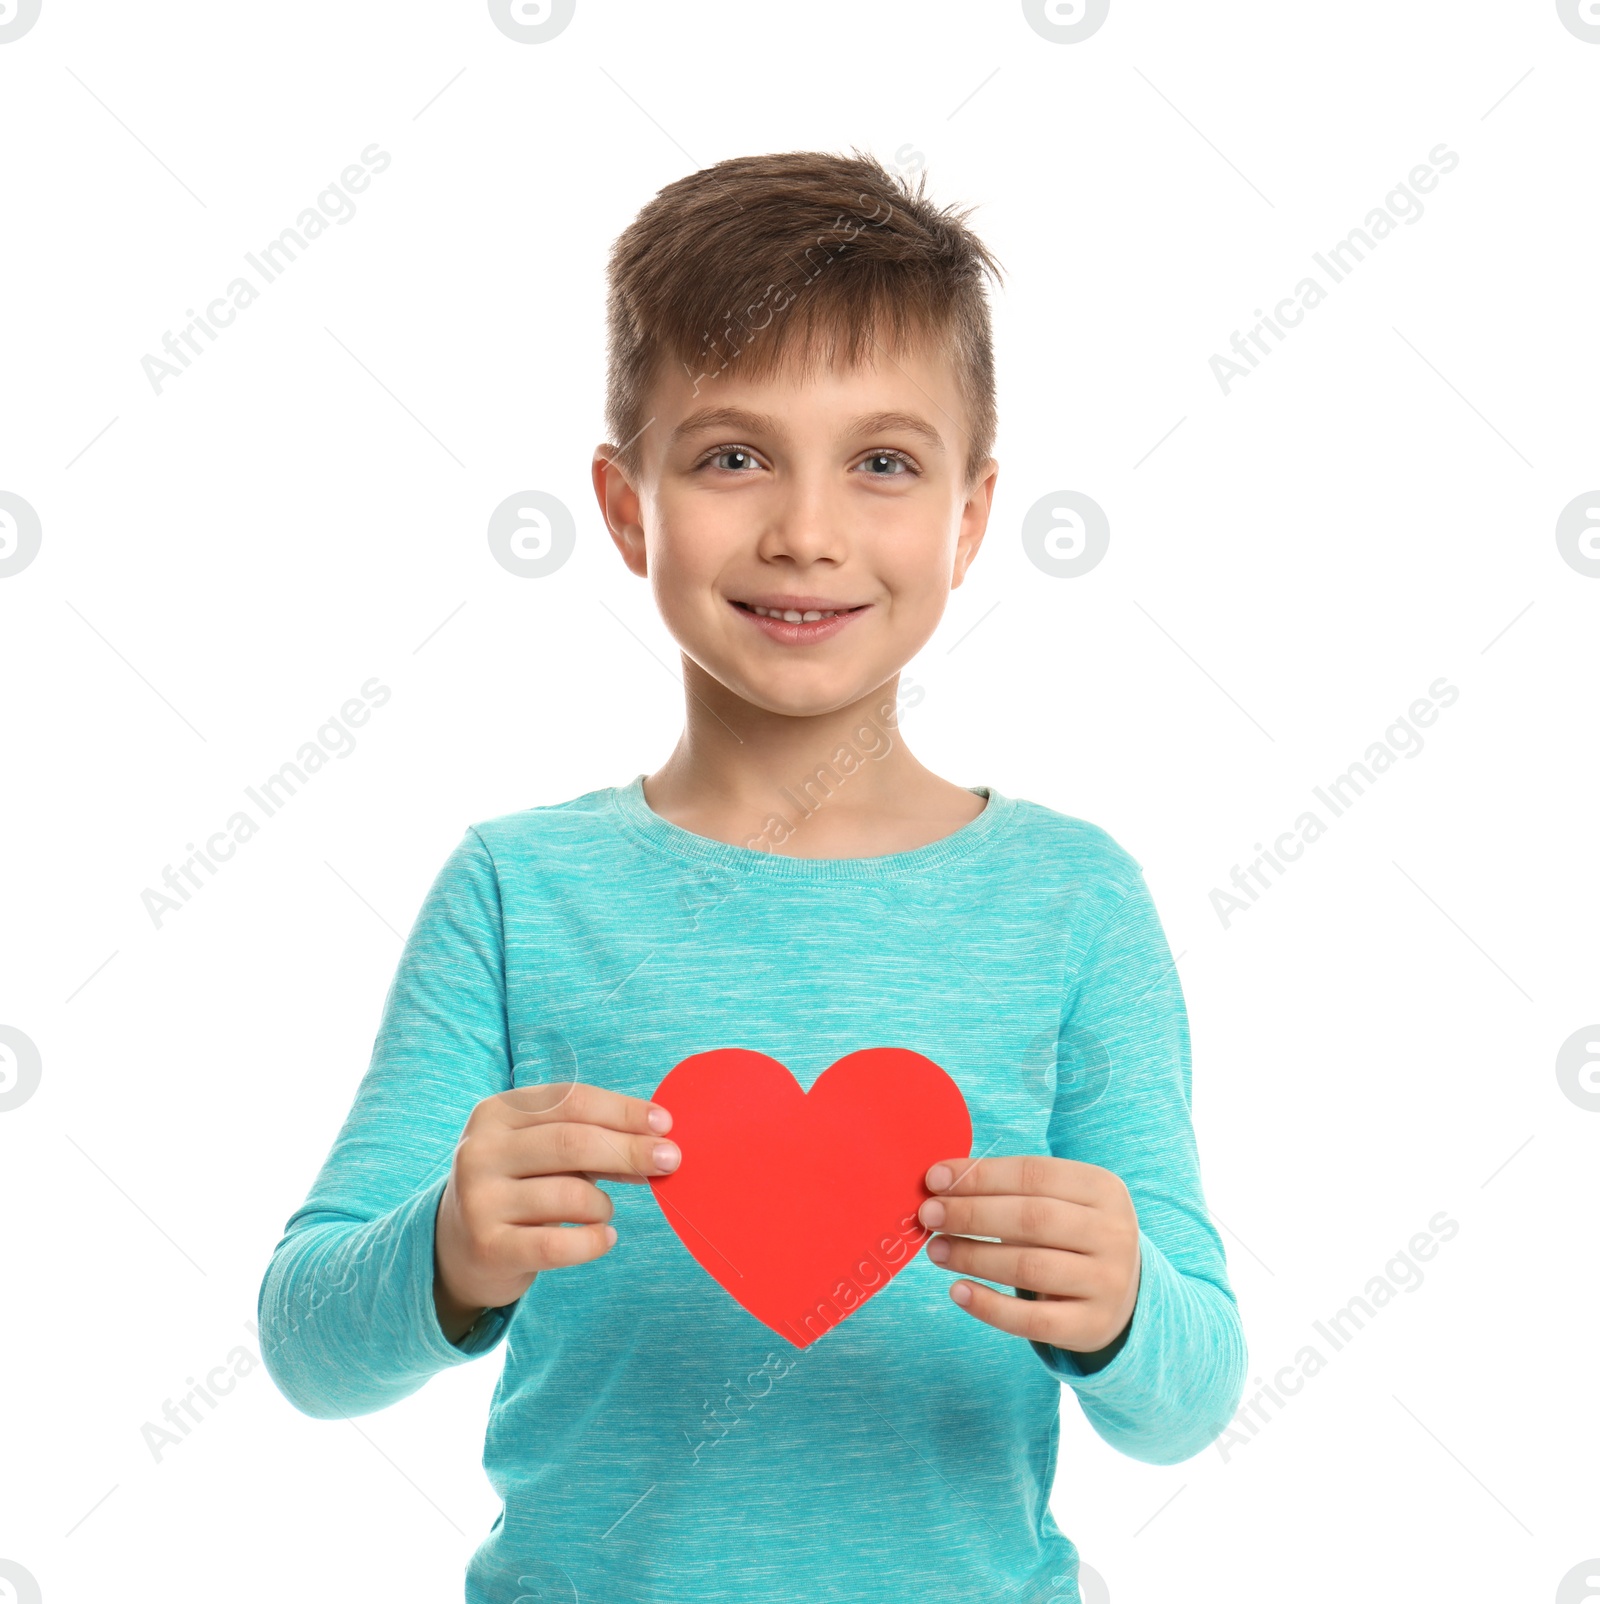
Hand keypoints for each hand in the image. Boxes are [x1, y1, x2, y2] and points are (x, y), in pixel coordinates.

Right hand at [433, 1081, 678, 1336]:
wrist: (456, 1247)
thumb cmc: (520, 1185)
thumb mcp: (544, 1150)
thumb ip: (592, 1141)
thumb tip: (658, 1144)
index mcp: (496, 1112)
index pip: (571, 1100)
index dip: (623, 1110)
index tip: (665, 1123)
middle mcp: (481, 1150)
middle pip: (573, 1142)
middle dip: (630, 1150)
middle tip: (670, 1160)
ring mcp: (479, 1199)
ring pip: (570, 1194)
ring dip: (604, 1204)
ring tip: (604, 1210)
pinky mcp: (488, 1247)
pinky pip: (559, 1244)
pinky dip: (594, 1241)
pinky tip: (604, 1238)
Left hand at [917, 1154, 1140, 1358]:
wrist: (1121, 1294)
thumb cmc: (1068, 1235)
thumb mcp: (1056, 1201)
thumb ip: (1006, 1190)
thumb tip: (940, 1183)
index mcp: (1102, 1188)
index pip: (1033, 1173)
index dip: (980, 1175)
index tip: (934, 1179)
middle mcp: (1113, 1232)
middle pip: (1032, 1218)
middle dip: (971, 1214)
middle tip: (929, 1215)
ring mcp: (1108, 1282)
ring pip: (1029, 1267)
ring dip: (973, 1256)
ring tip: (936, 1250)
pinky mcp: (1092, 1325)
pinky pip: (1033, 1319)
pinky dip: (990, 1306)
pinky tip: (958, 1291)